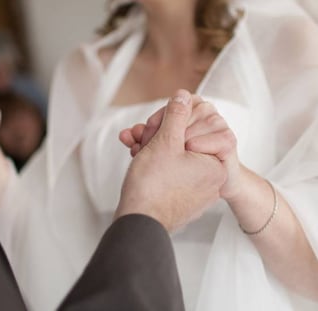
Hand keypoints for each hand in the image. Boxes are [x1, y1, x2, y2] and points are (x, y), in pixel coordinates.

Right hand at [120, 93, 240, 199]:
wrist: (138, 224)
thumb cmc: (152, 185)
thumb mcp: (165, 142)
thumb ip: (176, 115)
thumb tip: (183, 96)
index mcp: (216, 164)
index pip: (199, 127)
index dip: (174, 121)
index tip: (156, 126)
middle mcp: (211, 179)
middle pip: (185, 141)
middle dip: (157, 133)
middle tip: (141, 134)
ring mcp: (195, 191)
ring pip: (174, 156)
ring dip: (151, 145)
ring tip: (132, 143)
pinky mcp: (180, 198)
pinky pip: (170, 172)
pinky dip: (154, 163)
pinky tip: (136, 154)